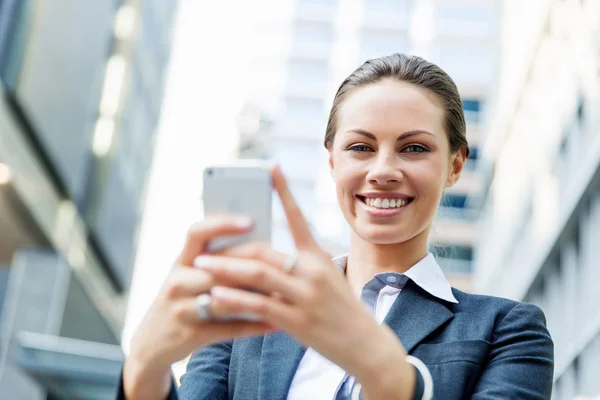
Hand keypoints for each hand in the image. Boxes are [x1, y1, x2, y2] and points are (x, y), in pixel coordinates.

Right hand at [123, 216, 274, 399]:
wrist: (152, 343)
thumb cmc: (182, 301)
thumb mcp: (188, 276)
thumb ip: (215, 262)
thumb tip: (260, 246)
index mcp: (180, 261)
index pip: (197, 233)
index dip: (223, 224)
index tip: (251, 220)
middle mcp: (178, 281)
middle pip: (219, 268)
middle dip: (253, 266)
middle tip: (284, 263)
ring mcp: (182, 309)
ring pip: (226, 299)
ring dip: (259, 296)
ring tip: (285, 293)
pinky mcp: (191, 335)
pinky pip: (229, 328)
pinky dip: (255, 326)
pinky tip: (277, 323)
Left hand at [194, 166, 411, 389]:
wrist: (367, 345)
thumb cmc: (343, 310)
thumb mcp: (328, 278)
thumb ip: (299, 266)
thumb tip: (265, 259)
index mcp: (319, 257)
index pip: (298, 217)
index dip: (284, 190)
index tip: (270, 167)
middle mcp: (313, 271)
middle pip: (264, 250)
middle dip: (231, 248)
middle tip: (204, 248)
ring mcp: (306, 296)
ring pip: (259, 275)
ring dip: (226, 269)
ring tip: (202, 266)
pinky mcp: (299, 321)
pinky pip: (260, 306)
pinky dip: (235, 300)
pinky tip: (216, 296)